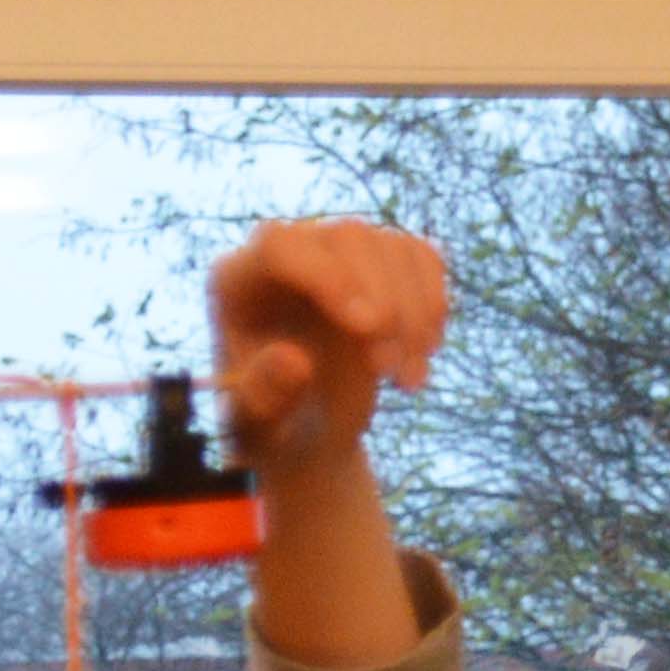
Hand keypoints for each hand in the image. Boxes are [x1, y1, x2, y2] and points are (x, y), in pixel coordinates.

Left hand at [205, 219, 448, 482]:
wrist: (306, 431)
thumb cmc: (270, 430)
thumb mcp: (256, 432)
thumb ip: (263, 400)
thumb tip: (294, 361)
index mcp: (236, 281)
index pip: (279, 247)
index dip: (327, 277)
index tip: (367, 328)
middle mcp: (287, 251)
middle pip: (346, 238)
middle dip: (382, 303)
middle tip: (388, 372)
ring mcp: (337, 251)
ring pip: (390, 246)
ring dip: (413, 314)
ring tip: (407, 382)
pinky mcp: (381, 261)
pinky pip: (420, 257)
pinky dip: (433, 305)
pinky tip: (424, 353)